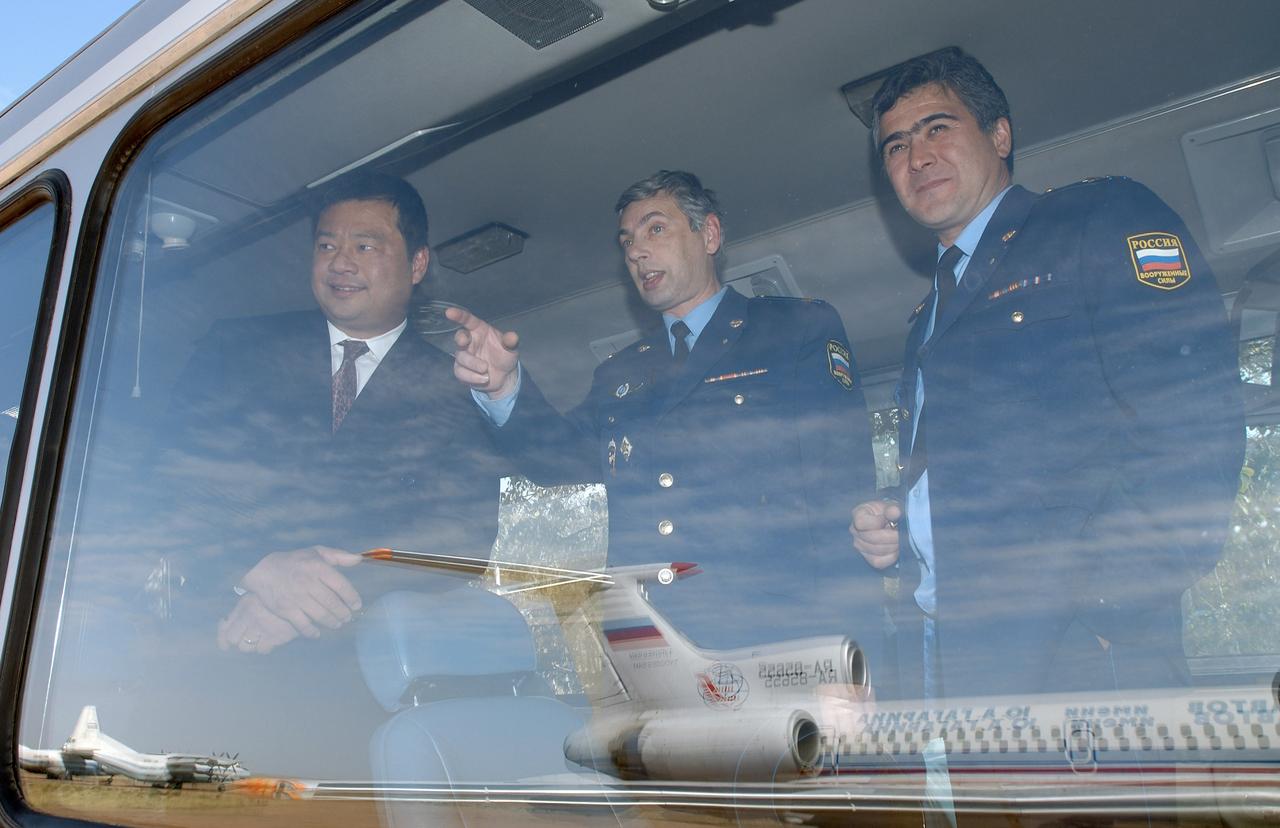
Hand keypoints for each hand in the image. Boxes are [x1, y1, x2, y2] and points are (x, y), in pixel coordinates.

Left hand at [217, 594, 300, 654]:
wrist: (304, 596)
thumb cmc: (278, 595)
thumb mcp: (257, 595)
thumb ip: (241, 608)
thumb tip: (225, 621)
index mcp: (244, 606)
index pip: (225, 629)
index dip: (222, 638)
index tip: (226, 641)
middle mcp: (251, 617)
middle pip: (233, 640)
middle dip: (237, 641)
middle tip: (246, 638)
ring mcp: (263, 627)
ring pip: (246, 647)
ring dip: (250, 645)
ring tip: (258, 639)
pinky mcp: (277, 636)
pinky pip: (262, 650)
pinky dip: (264, 647)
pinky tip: (269, 641)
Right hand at [237, 545, 362, 638]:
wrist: (264, 572)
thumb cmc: (296, 562)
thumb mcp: (316, 553)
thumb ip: (338, 556)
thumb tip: (359, 559)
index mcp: (318, 567)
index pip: (341, 585)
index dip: (352, 597)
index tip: (357, 605)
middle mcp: (307, 582)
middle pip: (332, 603)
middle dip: (343, 613)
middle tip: (348, 617)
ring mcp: (296, 597)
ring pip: (320, 615)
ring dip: (332, 622)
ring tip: (337, 624)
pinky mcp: (285, 609)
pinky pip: (303, 624)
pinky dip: (312, 632)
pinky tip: (318, 633)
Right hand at [447, 306, 519, 398]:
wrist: (504, 377)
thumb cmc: (505, 356)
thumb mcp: (510, 348)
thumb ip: (510, 342)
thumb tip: (513, 337)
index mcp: (479, 330)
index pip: (467, 320)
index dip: (458, 315)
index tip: (449, 312)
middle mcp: (469, 341)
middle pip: (459, 337)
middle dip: (460, 339)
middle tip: (464, 342)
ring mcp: (464, 356)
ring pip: (461, 358)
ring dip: (474, 365)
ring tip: (487, 370)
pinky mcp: (461, 370)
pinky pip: (461, 373)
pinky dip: (473, 377)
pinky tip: (484, 379)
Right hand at [850, 500, 901, 568]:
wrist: (891, 523)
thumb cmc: (889, 512)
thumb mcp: (891, 506)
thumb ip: (893, 509)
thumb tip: (895, 512)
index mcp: (858, 514)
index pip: (861, 523)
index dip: (876, 522)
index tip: (888, 520)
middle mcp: (855, 531)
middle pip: (870, 538)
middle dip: (890, 536)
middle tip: (903, 533)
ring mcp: (860, 546)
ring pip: (876, 550)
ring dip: (893, 546)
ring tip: (901, 540)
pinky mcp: (868, 559)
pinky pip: (879, 562)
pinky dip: (891, 557)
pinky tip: (897, 549)